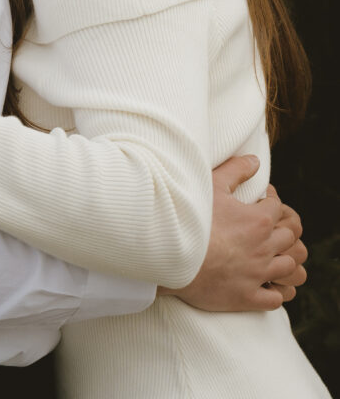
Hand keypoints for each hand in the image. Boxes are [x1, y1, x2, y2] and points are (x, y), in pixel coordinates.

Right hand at [160, 155, 306, 311]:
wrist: (170, 254)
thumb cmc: (190, 217)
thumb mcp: (211, 184)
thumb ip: (236, 169)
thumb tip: (256, 161)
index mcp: (258, 220)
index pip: (277, 208)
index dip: (270, 202)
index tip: (260, 201)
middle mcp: (264, 248)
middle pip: (289, 238)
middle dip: (280, 228)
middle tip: (265, 226)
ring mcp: (257, 274)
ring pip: (288, 267)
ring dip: (281, 259)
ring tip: (269, 254)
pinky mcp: (247, 297)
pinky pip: (275, 298)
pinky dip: (274, 291)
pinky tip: (264, 283)